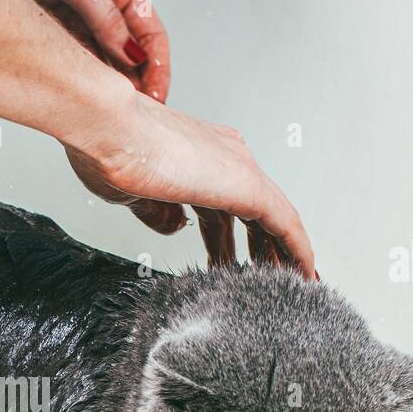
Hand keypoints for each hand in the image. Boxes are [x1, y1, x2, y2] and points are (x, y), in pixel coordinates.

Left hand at [0, 0, 168, 101]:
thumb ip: (105, 17)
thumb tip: (132, 56)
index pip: (149, 33)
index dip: (157, 67)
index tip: (157, 97)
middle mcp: (102, 4)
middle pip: (129, 53)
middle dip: (136, 85)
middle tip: (134, 116)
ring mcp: (78, 19)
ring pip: (102, 61)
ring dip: (109, 88)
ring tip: (111, 114)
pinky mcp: (54, 30)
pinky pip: (75, 61)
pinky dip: (82, 81)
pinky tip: (85, 100)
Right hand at [66, 89, 316, 278]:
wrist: (109, 128)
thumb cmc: (109, 150)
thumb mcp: (133, 194)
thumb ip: (158, 212)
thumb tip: (177, 226)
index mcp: (199, 154)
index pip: (226, 201)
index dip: (231, 234)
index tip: (230, 258)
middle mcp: (225, 156)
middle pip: (254, 211)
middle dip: (261, 247)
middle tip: (265, 277)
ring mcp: (238, 167)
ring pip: (274, 217)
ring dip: (281, 252)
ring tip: (288, 284)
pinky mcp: (246, 184)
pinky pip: (284, 223)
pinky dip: (296, 248)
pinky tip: (303, 272)